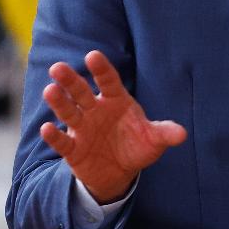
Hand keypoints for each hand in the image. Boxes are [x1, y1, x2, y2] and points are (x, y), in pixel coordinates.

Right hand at [40, 50, 186, 203]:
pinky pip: (63, 141)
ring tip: (50, 90)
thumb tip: (182, 134)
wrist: (120, 172)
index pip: (109, 81)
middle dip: (70, 80)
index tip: (93, 55)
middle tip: (57, 67)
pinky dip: (54, 136)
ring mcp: (83, 129)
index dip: (101, 69)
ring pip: (68, 112)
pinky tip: (47, 128)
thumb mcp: (154, 140)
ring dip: (59, 102)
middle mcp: (96, 111)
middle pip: (81, 92)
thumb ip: (165, 133)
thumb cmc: (137, 146)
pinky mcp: (73, 149)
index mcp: (116, 101)